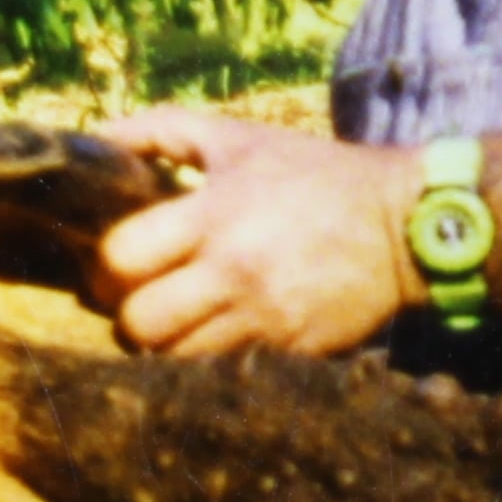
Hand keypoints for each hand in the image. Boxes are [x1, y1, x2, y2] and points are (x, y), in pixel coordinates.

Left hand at [92, 108, 416, 358]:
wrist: (403, 224)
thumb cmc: (315, 175)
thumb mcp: (239, 138)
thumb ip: (162, 130)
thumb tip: (98, 140)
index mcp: (216, 212)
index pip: (122, 258)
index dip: (106, 268)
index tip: (118, 267)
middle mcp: (235, 269)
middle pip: (139, 322)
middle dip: (126, 316)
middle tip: (139, 304)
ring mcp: (264, 317)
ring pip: (173, 358)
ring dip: (163, 344)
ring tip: (174, 325)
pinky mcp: (290, 350)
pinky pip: (221, 371)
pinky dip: (205, 359)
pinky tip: (214, 336)